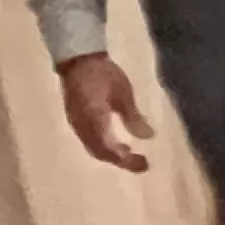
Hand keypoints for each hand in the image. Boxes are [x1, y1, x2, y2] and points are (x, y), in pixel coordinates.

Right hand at [57, 54, 152, 172]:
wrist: (77, 59)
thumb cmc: (103, 73)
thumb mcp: (123, 93)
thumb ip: (133, 117)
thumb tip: (148, 137)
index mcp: (94, 119)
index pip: (109, 149)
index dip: (126, 160)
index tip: (145, 164)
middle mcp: (82, 126)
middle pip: (100, 152)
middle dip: (120, 161)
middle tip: (142, 164)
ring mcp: (76, 124)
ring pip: (93, 148)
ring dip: (112, 155)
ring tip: (132, 155)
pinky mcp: (75, 120)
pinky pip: (89, 141)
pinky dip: (104, 147)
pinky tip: (117, 144)